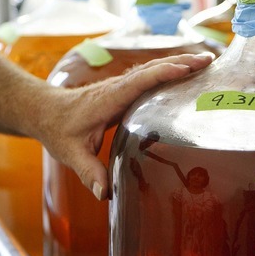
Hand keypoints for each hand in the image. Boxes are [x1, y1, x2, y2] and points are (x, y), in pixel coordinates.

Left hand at [36, 53, 212, 199]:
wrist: (46, 111)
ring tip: (205, 62)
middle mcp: (117, 87)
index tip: (188, 69)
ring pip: (152, 69)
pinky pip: (149, 76)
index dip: (164, 74)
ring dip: (178, 62)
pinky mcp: (123, 89)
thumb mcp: (71, 154)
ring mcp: (120, 86)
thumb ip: (88, 173)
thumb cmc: (58, 130)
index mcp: (108, 99)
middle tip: (209, 61)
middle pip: (152, 69)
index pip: (140, 82)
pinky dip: (168, 70)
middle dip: (181, 62)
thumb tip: (105, 194)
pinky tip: (183, 74)